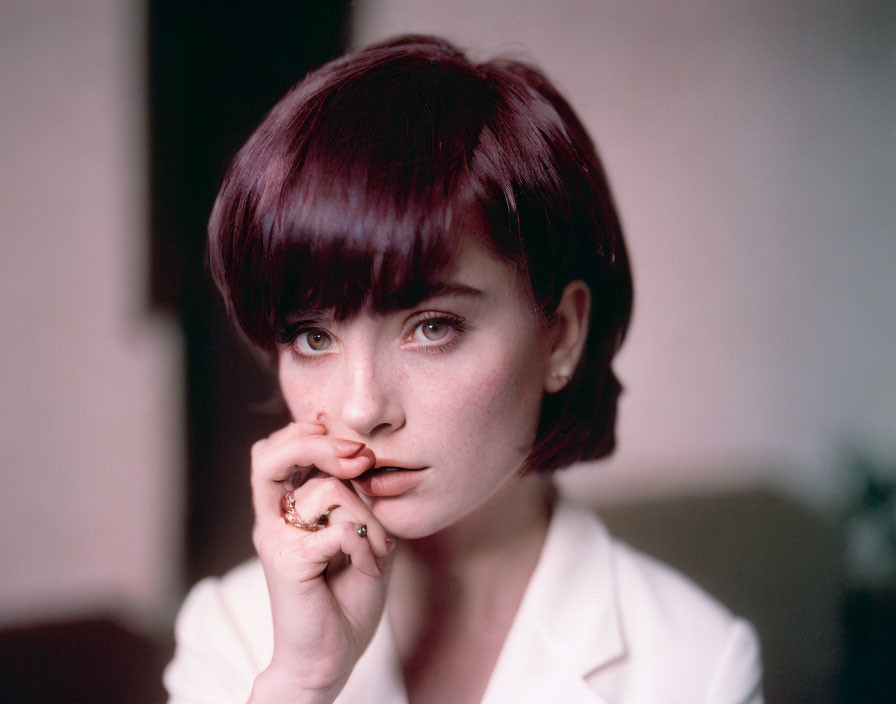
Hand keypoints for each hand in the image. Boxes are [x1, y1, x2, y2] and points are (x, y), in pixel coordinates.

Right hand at [248, 421, 394, 702]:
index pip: (278, 449)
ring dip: (369, 517)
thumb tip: (363, 455)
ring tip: (377, 549)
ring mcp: (275, 539)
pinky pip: (338, 530)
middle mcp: (272, 518)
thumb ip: (360, 498)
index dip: (310, 432)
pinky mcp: (287, 562)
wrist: (330, 657)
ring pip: (327, 490)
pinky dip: (365, 544)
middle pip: (271, 454)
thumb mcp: (363, 535)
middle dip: (319, 444)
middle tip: (360, 458)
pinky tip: (368, 566)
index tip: (353, 445)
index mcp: (285, 508)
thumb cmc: (347, 596)